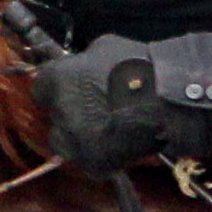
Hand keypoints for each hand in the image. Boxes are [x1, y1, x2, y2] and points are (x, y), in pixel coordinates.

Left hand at [32, 40, 173, 174]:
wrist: (170, 99)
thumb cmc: (140, 67)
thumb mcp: (105, 47)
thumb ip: (85, 60)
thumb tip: (82, 64)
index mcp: (58, 79)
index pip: (41, 88)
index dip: (58, 90)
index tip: (71, 91)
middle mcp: (60, 111)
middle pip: (55, 116)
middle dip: (71, 113)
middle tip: (96, 110)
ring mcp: (75, 141)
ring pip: (65, 143)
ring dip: (79, 137)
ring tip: (105, 130)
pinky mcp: (93, 164)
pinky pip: (89, 162)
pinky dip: (100, 155)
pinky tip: (118, 144)